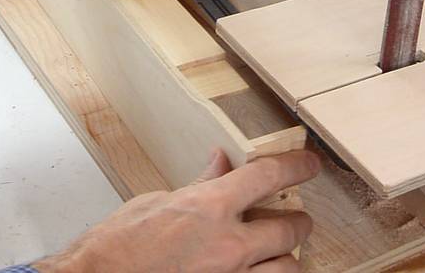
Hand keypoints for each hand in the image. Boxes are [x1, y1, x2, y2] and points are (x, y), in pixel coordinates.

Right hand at [33, 149, 319, 272]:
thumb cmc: (115, 248)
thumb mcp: (156, 202)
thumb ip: (198, 185)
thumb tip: (220, 165)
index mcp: (209, 207)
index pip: (269, 176)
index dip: (297, 166)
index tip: (309, 164)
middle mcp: (227, 245)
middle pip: (290, 229)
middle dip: (298, 222)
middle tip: (296, 219)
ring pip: (288, 269)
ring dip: (286, 258)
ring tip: (277, 253)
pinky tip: (255, 271)